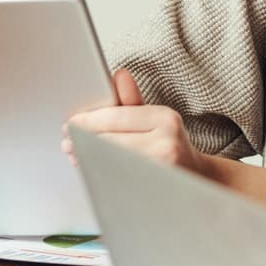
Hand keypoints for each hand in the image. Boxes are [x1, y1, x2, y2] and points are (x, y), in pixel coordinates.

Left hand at [64, 70, 219, 179]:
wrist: (197, 178)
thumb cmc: (170, 144)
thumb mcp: (156, 118)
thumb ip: (132, 100)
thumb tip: (119, 74)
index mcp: (165, 118)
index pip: (116, 117)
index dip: (88, 121)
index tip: (70, 124)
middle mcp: (166, 143)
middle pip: (110, 141)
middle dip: (83, 142)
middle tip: (67, 144)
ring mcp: (161, 170)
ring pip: (110, 162)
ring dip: (88, 159)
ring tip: (76, 156)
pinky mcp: (153, 190)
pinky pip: (117, 181)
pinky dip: (101, 175)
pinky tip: (92, 171)